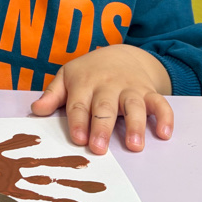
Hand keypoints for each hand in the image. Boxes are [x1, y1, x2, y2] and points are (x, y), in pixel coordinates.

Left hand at [30, 45, 172, 153]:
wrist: (122, 54)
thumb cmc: (89, 72)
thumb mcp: (67, 77)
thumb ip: (52, 95)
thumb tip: (36, 110)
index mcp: (84, 83)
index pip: (78, 104)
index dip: (78, 121)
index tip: (78, 139)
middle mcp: (107, 85)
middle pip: (104, 107)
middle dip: (102, 127)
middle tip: (100, 148)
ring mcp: (129, 88)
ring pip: (133, 105)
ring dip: (135, 125)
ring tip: (134, 145)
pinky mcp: (148, 91)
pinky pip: (160, 102)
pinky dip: (165, 117)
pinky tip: (164, 133)